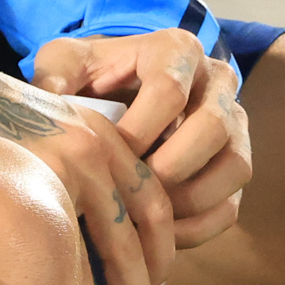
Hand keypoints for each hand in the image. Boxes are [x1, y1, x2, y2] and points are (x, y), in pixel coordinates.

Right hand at [0, 58, 169, 284]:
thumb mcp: (33, 131)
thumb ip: (72, 161)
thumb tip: (104, 227)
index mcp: (94, 129)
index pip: (151, 199)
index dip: (160, 253)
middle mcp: (87, 144)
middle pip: (136, 235)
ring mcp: (60, 171)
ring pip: (112, 261)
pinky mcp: (34, 201)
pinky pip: (76, 274)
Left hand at [30, 31, 253, 247]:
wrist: (116, 92)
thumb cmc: (89, 76)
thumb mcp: (66, 63)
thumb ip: (54, 73)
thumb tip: (49, 100)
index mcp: (175, 50)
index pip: (170, 90)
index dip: (137, 130)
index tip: (105, 155)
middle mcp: (216, 81)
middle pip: (213, 126)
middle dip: (170, 166)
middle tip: (130, 190)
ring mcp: (235, 124)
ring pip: (235, 165)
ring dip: (191, 199)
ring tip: (146, 215)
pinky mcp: (234, 165)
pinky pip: (232, 203)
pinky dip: (200, 226)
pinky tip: (159, 234)